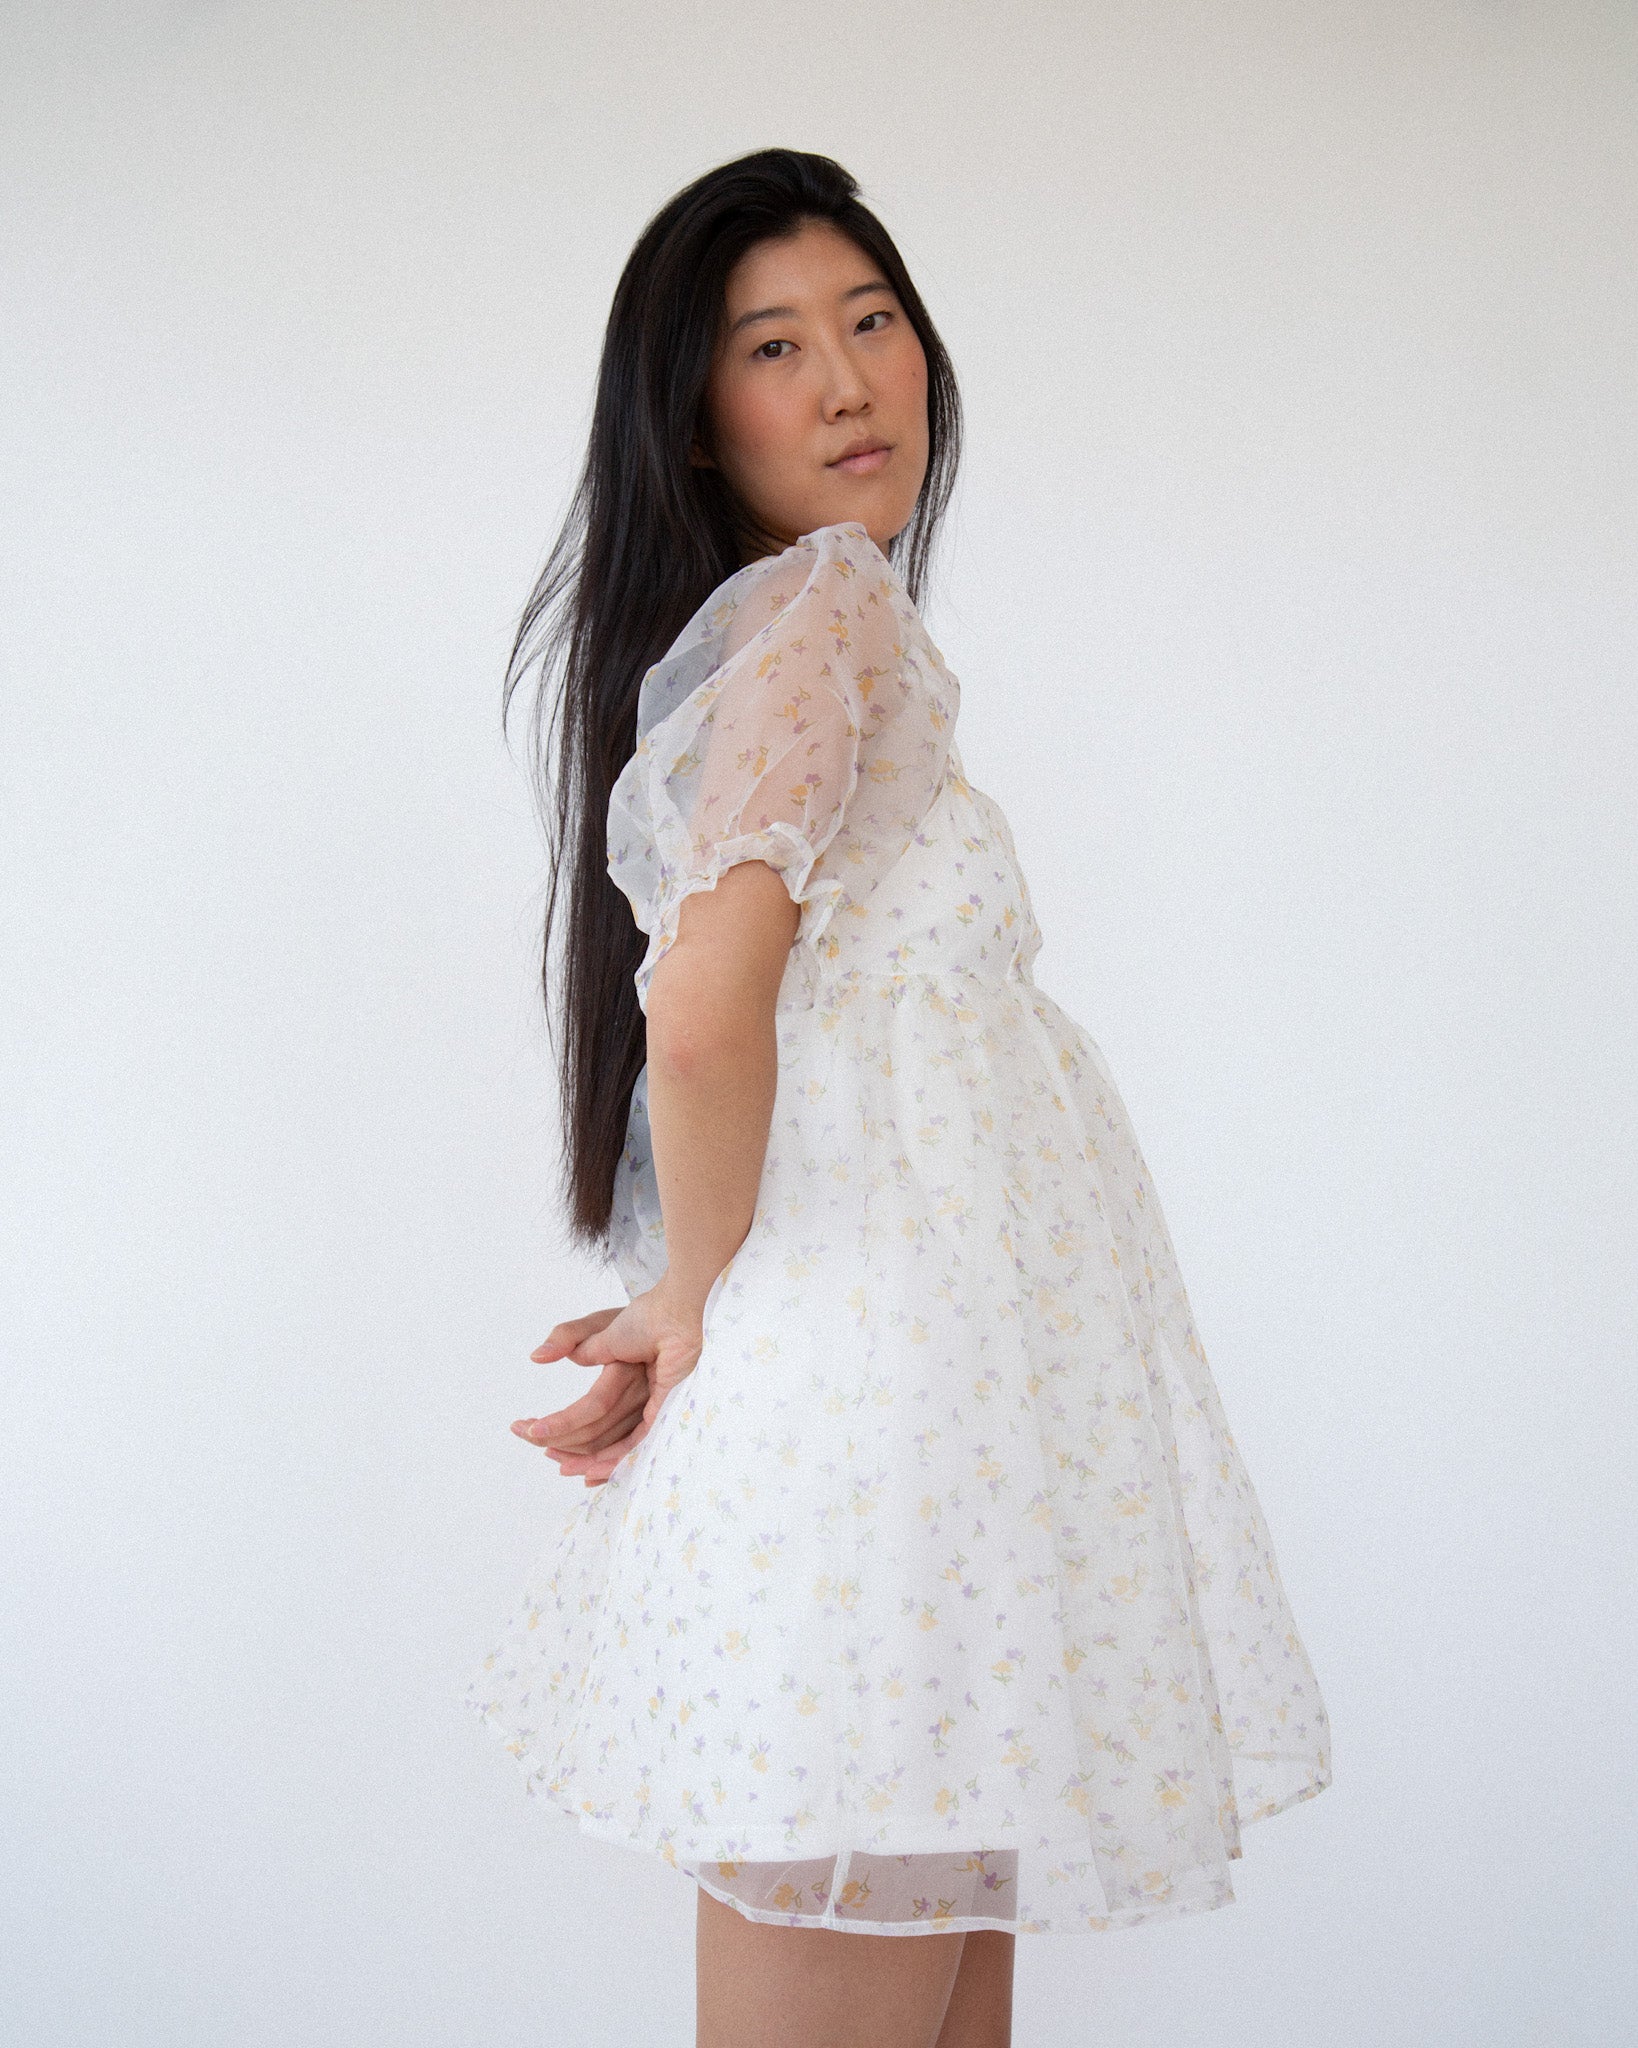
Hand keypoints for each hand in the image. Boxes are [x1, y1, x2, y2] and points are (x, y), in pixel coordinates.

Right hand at [510, 1282, 708, 1486]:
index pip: (585, 1419)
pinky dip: (610, 1462)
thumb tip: (537, 1357)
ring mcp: (646, 1411)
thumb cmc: (645, 1316)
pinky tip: (586, 1471)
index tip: (531, 1432)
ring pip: (607, 1445)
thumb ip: (567, 1339)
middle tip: (535, 1445)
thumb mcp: (595, 1326)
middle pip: (593, 1437)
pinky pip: (633, 1446)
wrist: (676, 1313)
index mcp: (620, 1387)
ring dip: (580, 1457)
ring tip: (556, 1462)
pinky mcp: (661, 1416)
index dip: (558, 1429)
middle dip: (563, 1444)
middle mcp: (632, 1403)